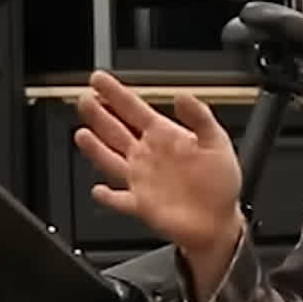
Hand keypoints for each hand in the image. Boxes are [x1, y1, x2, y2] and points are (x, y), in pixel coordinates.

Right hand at [72, 72, 242, 253]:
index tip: (99, 79)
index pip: (134, 108)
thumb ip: (200, 118)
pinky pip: (119, 199)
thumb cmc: (220, 184)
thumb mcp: (218, 142)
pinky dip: (107, 197)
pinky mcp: (141, 204)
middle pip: (115, 129)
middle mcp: (148, 155)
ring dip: (95, 147)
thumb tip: (183, 96)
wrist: (219, 221)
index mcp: (165, 136)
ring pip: (110, 159)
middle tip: (84, 98)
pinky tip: (98, 190)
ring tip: (82, 133)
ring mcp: (141, 179)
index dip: (115, 93)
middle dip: (98, 114)